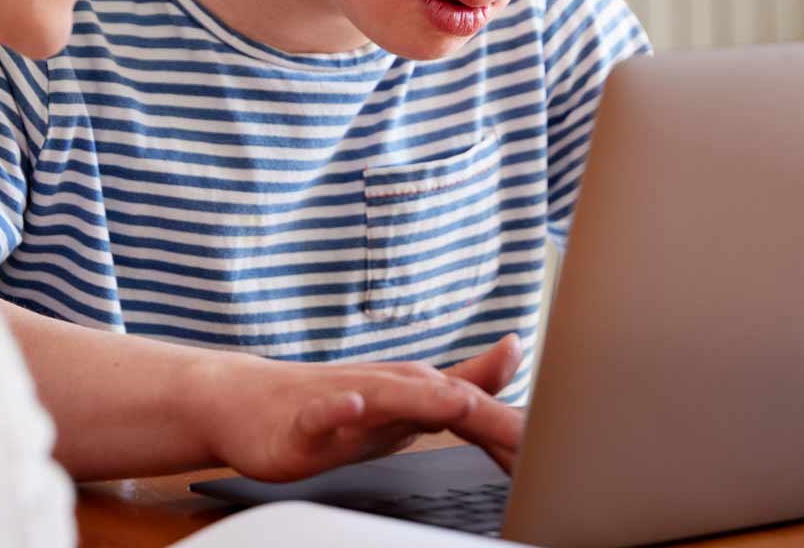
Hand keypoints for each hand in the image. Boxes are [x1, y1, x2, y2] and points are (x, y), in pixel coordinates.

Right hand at [187, 338, 525, 482]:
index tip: (559, 454)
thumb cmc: (330, 400)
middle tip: (532, 440)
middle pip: (442, 398)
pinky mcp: (301, 421)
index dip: (516, 430)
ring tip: (459, 406)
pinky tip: (351, 407)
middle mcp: (386, 387)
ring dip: (423, 399)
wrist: (245, 400)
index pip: (476, 407)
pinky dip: (336, 410)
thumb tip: (515, 348)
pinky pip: (319, 415)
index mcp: (415, 388)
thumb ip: (463, 376)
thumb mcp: (406, 396)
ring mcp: (343, 401)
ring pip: (386, 397)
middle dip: (490, 418)